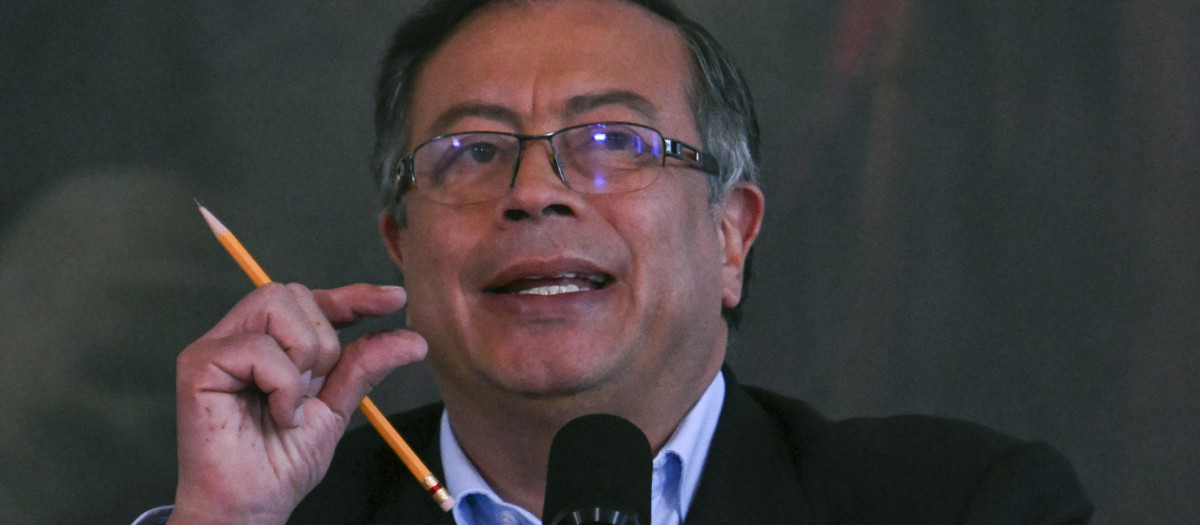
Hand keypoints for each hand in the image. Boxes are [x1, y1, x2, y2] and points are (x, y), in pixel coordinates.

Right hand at [168, 283, 426, 524]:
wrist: (252, 507)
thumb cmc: (282, 462)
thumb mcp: (337, 408)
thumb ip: (365, 366)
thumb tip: (414, 339)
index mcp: (270, 343)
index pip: (313, 300)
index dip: (353, 296)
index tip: (395, 300)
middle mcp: (239, 336)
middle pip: (293, 292)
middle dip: (322, 339)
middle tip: (314, 389)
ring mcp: (216, 347)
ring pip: (276, 304)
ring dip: (303, 357)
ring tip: (292, 404)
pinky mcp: (199, 365)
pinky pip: (257, 347)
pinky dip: (282, 384)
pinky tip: (279, 415)